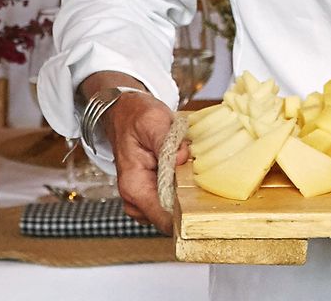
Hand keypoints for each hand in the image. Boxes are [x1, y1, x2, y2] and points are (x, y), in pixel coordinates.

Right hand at [103, 92, 188, 233]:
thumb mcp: (153, 122)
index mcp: (134, 185)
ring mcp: (143, 198)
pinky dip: (182, 191)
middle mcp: (136, 198)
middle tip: (202, 180)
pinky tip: (184, 173)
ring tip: (190, 171)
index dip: (186, 216)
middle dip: (190, 203)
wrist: (125, 112)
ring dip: (187, 196)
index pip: (163, 219)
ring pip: (173, 211)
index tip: (205, 207)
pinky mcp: (151, 193)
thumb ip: (167, 142)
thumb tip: (183, 158)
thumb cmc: (136, 117)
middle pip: (171, 219)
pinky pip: (172, 201)